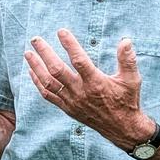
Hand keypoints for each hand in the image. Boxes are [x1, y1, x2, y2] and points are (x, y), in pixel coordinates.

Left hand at [24, 29, 154, 148]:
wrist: (121, 128)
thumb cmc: (127, 100)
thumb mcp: (132, 80)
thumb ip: (127, 60)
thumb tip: (126, 40)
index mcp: (96, 83)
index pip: (79, 60)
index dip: (69, 45)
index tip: (61, 31)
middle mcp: (81, 92)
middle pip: (56, 70)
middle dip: (44, 53)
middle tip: (35, 39)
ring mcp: (71, 101)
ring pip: (48, 83)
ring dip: (36, 67)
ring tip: (27, 53)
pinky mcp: (67, 108)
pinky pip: (47, 95)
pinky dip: (37, 82)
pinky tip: (31, 71)